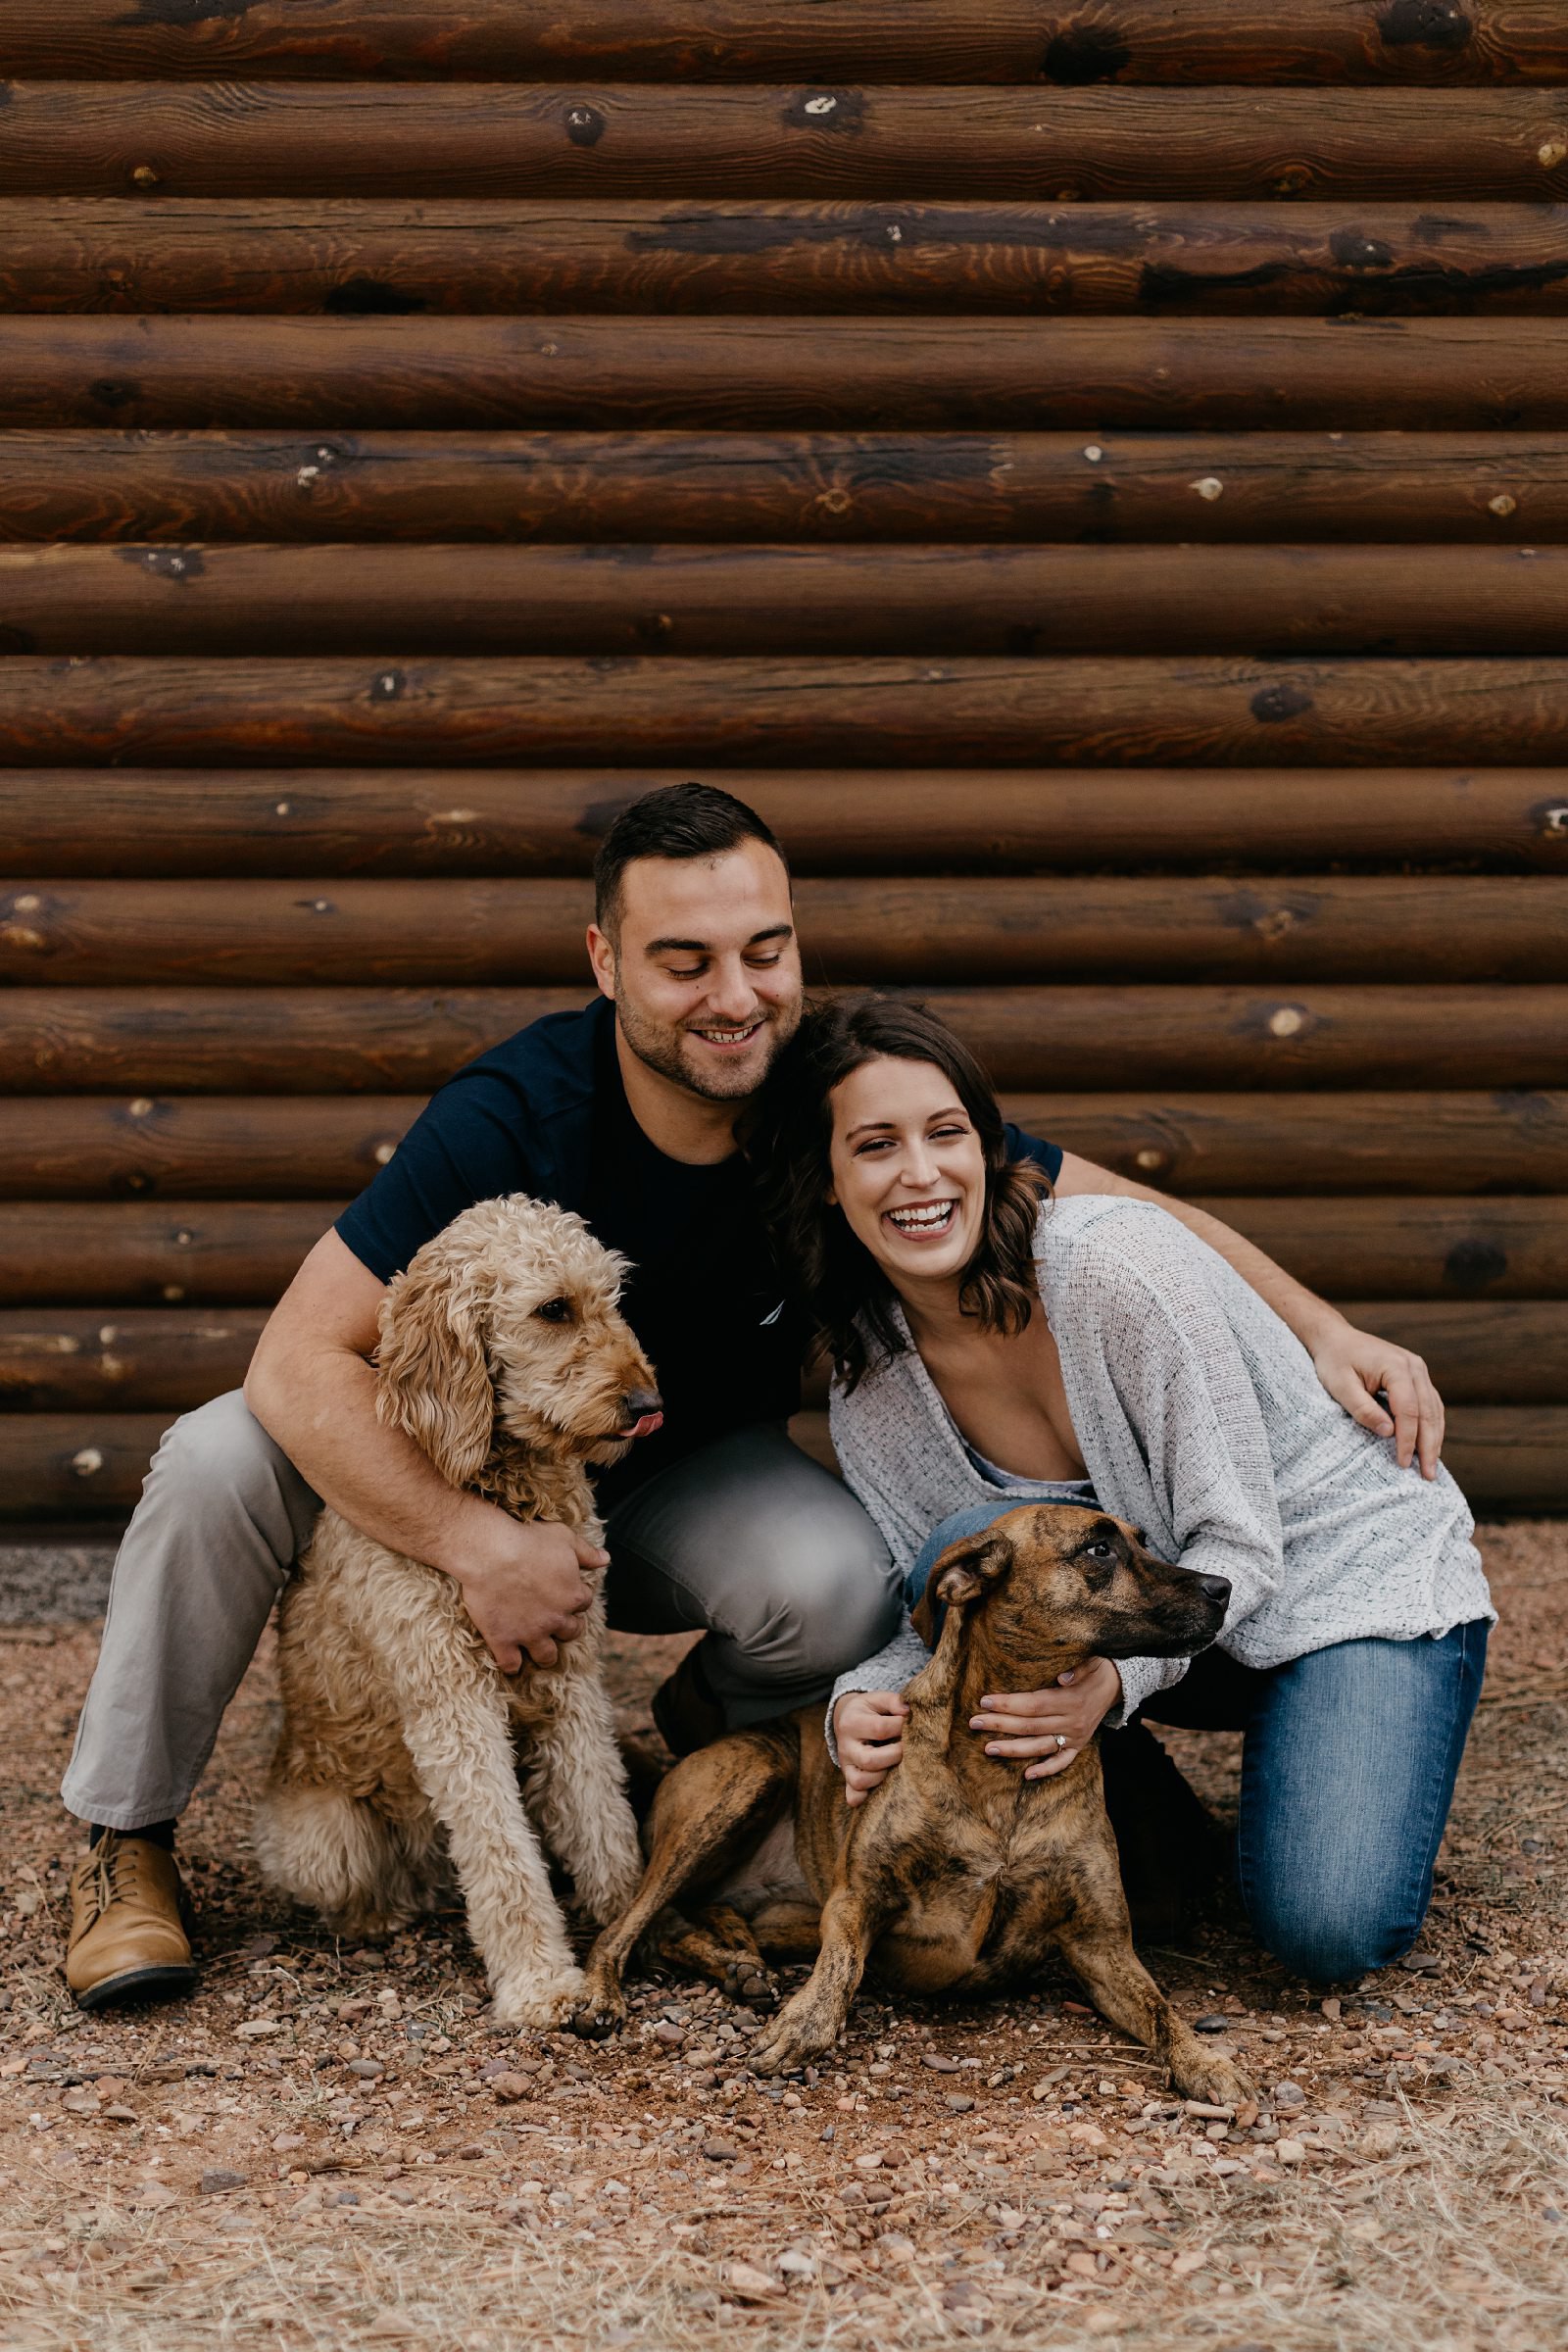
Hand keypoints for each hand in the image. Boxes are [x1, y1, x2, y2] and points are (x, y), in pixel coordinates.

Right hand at [447, 1505, 606, 1671]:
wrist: (491, 1552)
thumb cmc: (529, 1540)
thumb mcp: (565, 1538)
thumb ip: (587, 1552)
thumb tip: (606, 1560)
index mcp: (574, 1595)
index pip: (584, 1603)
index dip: (575, 1597)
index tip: (564, 1592)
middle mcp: (556, 1619)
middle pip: (570, 1632)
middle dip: (566, 1627)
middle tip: (555, 1621)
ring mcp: (529, 1633)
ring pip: (546, 1655)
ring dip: (546, 1653)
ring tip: (540, 1649)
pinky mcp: (503, 1640)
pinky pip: (510, 1665)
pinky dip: (512, 1665)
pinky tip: (511, 1661)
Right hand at [833, 1689, 907, 1806]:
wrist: (846, 1719)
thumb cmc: (869, 1710)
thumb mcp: (877, 1698)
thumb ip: (894, 1701)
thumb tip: (909, 1711)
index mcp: (851, 1722)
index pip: (880, 1729)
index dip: (901, 1727)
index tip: (912, 1724)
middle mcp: (845, 1746)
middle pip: (869, 1760)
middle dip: (895, 1756)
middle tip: (907, 1748)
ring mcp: (845, 1765)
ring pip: (861, 1781)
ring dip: (883, 1776)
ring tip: (895, 1764)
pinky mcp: (848, 1778)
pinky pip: (852, 1795)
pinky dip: (864, 1797)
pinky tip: (879, 1791)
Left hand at [969, 1655, 1122, 1778]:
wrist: (1118, 1686)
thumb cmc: (1097, 1669)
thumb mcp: (1090, 1662)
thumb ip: (1076, 1670)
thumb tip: (1061, 1678)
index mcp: (1071, 1700)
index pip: (1033, 1705)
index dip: (1008, 1704)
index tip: (985, 1701)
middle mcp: (1072, 1722)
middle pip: (1030, 1726)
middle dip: (1000, 1725)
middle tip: (974, 1722)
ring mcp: (1075, 1737)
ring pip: (1040, 1747)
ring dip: (1013, 1749)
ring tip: (988, 1748)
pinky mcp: (1079, 1746)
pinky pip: (1061, 1762)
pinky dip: (1045, 1770)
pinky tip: (1026, 1775)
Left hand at [1309, 1317, 1444, 1478]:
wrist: (1335, 1338)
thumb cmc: (1334, 1361)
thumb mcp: (1340, 1386)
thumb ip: (1363, 1409)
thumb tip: (1389, 1432)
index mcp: (1396, 1366)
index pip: (1409, 1410)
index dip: (1408, 1440)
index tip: (1403, 1464)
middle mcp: (1414, 1366)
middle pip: (1429, 1412)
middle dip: (1429, 1446)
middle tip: (1429, 1476)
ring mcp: (1418, 1369)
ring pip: (1434, 1409)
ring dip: (1434, 1438)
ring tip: (1431, 1467)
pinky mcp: (1416, 1375)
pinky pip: (1430, 1404)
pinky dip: (1430, 1426)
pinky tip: (1428, 1445)